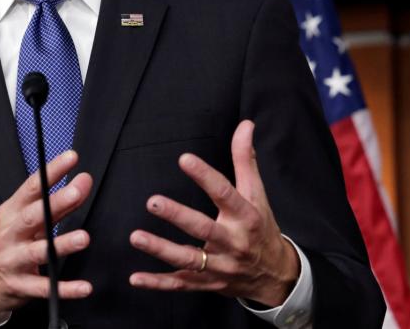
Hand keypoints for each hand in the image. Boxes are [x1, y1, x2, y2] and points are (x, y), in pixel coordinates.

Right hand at [0, 150, 93, 323]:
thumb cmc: (5, 243)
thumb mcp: (22, 220)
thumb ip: (55, 204)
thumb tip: (81, 183)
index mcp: (11, 213)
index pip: (32, 187)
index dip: (51, 171)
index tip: (71, 158)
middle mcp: (10, 234)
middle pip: (33, 216)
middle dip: (55, 203)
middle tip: (77, 191)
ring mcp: (13, 260)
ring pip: (38, 252)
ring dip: (61, 244)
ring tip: (83, 238)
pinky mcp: (20, 286)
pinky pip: (44, 287)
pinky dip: (64, 288)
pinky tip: (83, 287)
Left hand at [128, 119, 298, 305]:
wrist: (275, 276)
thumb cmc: (261, 227)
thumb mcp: (257, 194)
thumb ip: (245, 159)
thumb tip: (245, 124)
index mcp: (246, 217)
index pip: (225, 193)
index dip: (205, 176)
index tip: (185, 159)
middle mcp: (233, 242)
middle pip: (204, 229)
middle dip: (178, 216)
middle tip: (152, 202)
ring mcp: (219, 266)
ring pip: (189, 259)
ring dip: (161, 250)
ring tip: (135, 236)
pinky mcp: (206, 283)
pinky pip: (180, 284)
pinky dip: (157, 283)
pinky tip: (135, 277)